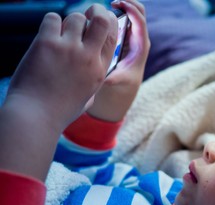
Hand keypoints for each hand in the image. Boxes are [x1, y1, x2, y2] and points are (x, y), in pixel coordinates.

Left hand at [7, 4, 117, 129]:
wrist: (35, 117)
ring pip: (76, 17)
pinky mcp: (47, 44)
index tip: (99, 23)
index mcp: (100, 70)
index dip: (108, 24)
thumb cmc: (59, 110)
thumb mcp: (86, 98)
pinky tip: (46, 37)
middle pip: (101, 19)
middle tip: (86, 15)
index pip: (113, 36)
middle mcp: (88, 57)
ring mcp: (69, 49)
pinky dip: (50, 24)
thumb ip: (92, 83)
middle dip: (95, 12)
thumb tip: (94, 74)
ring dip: (68, 22)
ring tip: (59, 35)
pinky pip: (52, 18)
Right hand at [87, 0, 150, 121]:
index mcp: (141, 46)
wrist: (127, 83)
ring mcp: (134, 34)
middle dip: (128, 3)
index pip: (141, 23)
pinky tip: (103, 15)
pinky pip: (124, 16)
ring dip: (122, 6)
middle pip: (140, 12)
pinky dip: (116, 12)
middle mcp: (139, 38)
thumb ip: (113, 79)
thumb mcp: (119, 80)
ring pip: (133, 12)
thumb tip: (106, 79)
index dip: (131, 11)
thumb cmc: (124, 81)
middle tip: (112, 3)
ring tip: (106, 7)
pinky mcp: (127, 33)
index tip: (118, 5)